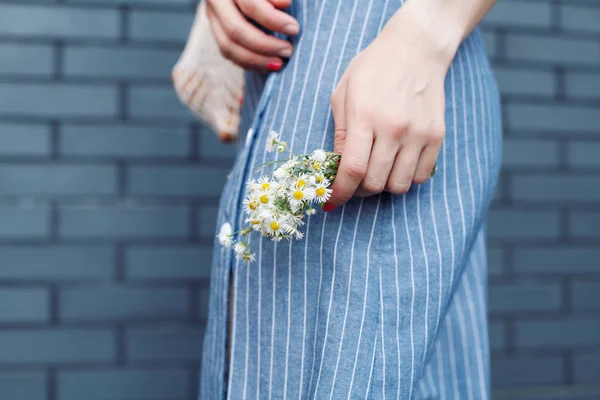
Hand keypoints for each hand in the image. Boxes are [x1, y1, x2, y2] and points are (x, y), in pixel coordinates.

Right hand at [206, 0, 299, 70]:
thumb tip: (285, 3)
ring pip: (228, 46)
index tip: (294, 29)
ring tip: (280, 63)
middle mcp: (216, 1)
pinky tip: (268, 65)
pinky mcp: (216, 30)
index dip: (273, 20)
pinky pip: (228, 53)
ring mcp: (213, 17)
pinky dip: (250, 63)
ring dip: (257, 60)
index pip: (251, 5)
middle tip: (288, 50)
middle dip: (265, 45)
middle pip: (235, 30)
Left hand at [326, 2, 458, 207]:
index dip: (340, 192)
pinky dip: (407, 178)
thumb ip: (341, 133)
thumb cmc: (373, 69)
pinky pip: (421, 176)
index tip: (332, 201)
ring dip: (384, 185)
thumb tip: (337, 169)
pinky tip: (398, 163)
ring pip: (399, 185)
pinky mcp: (437, 136)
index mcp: (365, 116)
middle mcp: (394, 127)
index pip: (352, 170)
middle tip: (355, 180)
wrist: (416, 48)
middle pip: (375, 183)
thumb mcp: (344, 93)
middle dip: (359, 190)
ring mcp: (419, 133)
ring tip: (378, 169)